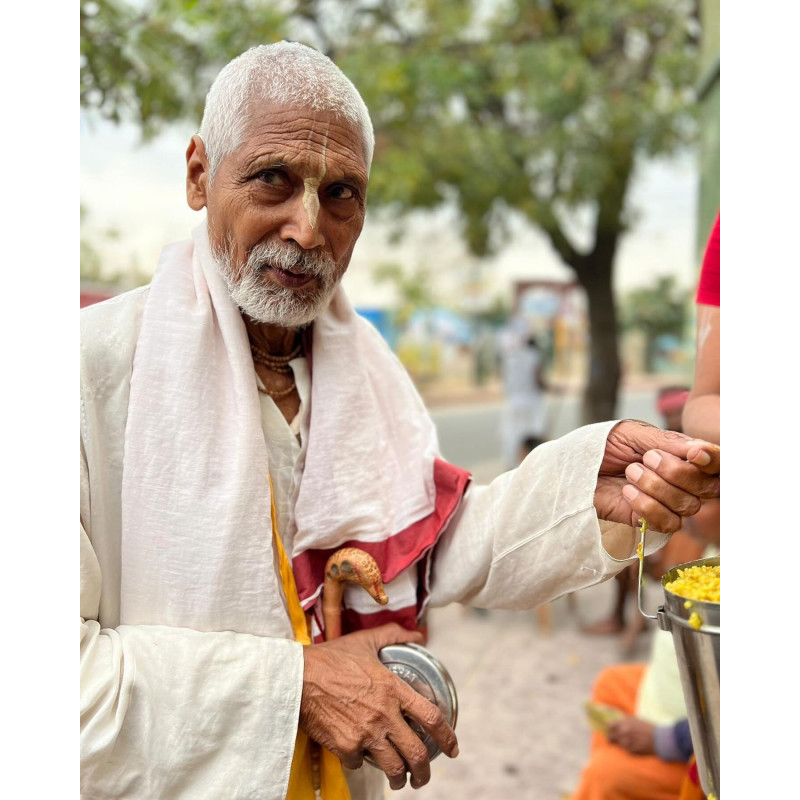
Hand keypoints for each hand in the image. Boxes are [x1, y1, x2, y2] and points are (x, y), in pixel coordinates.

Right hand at [299, 623, 458, 790]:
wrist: (297, 677)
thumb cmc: (331, 658)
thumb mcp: (365, 641)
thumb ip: (393, 634)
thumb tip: (416, 633)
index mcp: (393, 689)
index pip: (431, 718)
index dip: (447, 737)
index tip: (452, 749)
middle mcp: (384, 714)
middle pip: (417, 753)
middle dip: (424, 771)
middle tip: (423, 776)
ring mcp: (365, 733)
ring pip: (394, 768)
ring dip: (400, 778)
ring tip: (400, 780)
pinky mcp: (346, 746)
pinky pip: (359, 763)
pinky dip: (361, 763)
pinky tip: (360, 757)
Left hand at [594, 420, 719, 531]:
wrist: (575, 466)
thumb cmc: (605, 445)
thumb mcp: (635, 434)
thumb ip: (668, 442)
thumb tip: (701, 450)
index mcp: (684, 456)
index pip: (718, 463)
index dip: (715, 461)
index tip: (695, 455)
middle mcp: (683, 482)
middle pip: (707, 487)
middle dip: (677, 472)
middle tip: (646, 458)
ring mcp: (668, 503)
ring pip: (687, 506)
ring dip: (656, 487)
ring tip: (630, 472)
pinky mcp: (651, 522)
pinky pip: (668, 523)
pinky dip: (647, 506)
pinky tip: (627, 493)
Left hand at [606, 715, 655, 754]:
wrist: (659, 739)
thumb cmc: (648, 727)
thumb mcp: (635, 719)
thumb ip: (625, 721)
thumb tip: (616, 723)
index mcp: (624, 722)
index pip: (609, 726)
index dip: (609, 729)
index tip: (610, 731)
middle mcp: (624, 731)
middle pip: (611, 737)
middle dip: (612, 738)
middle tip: (613, 740)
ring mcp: (627, 742)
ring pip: (619, 744)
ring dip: (622, 744)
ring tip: (630, 742)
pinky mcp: (632, 751)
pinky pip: (626, 750)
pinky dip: (629, 749)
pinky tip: (635, 746)